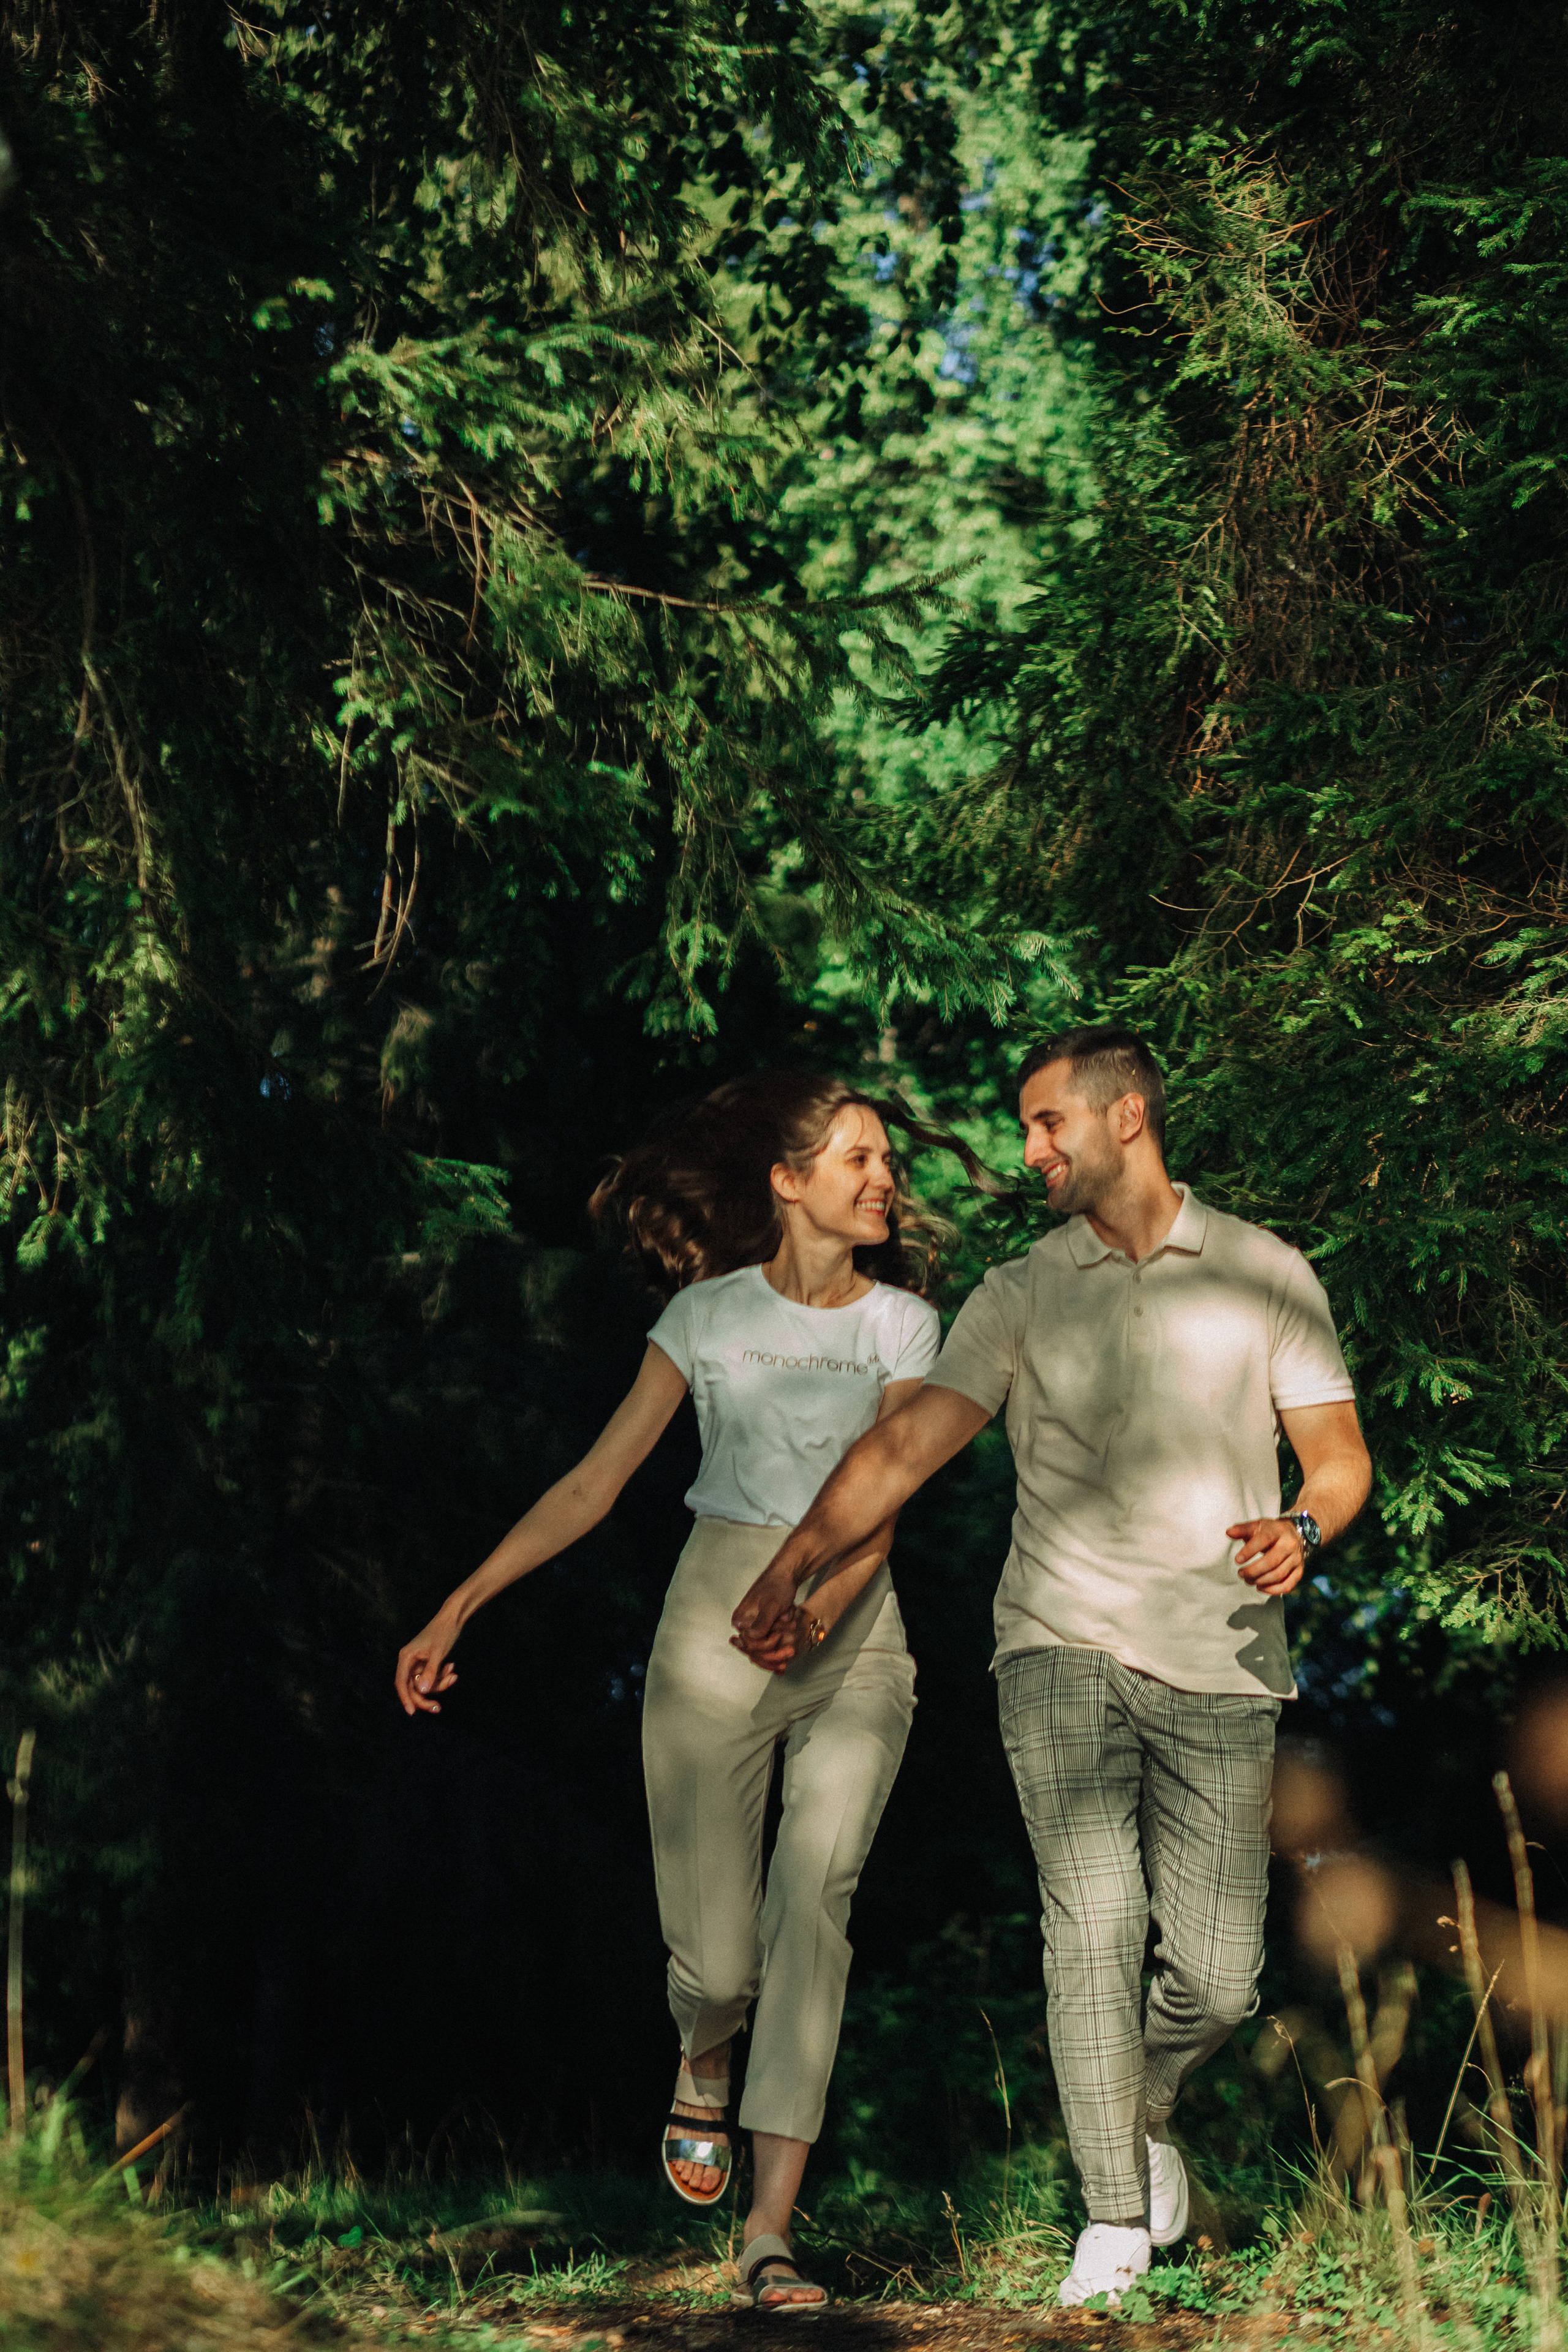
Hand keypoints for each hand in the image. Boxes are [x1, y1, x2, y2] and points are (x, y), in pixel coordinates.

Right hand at [396, 1614, 460, 1714]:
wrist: (453, 1618)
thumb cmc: (444, 1632)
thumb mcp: (438, 1653)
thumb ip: (430, 1672)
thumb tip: (422, 1691)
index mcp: (406, 1657)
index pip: (401, 1683)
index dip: (405, 1698)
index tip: (411, 1712)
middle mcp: (409, 1661)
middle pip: (413, 1687)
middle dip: (426, 1697)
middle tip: (438, 1708)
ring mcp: (418, 1662)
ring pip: (424, 1684)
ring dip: (439, 1683)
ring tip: (453, 1674)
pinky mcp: (427, 1663)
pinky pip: (432, 1677)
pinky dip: (442, 1676)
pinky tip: (452, 1667)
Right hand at [730, 1560, 803, 1674]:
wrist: (786, 1574)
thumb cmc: (778, 1586)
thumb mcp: (771, 1606)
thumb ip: (761, 1624)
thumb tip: (749, 1639)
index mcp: (740, 1619)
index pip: (749, 1644)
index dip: (766, 1648)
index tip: (782, 1643)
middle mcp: (743, 1624)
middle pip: (756, 1649)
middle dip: (773, 1651)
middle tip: (791, 1653)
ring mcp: (752, 1625)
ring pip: (764, 1647)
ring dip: (778, 1646)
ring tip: (792, 1651)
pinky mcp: (763, 1624)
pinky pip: (769, 1641)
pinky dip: (780, 1644)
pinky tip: (790, 1652)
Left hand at [1229, 1516, 1306, 1597]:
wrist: (1294, 1534)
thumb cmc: (1271, 1531)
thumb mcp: (1257, 1526)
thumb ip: (1242, 1529)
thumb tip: (1228, 1532)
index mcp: (1277, 1531)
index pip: (1264, 1540)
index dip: (1249, 1551)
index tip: (1237, 1560)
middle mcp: (1289, 1545)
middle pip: (1271, 1562)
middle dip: (1253, 1571)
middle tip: (1241, 1574)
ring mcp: (1296, 1559)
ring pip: (1278, 1575)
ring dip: (1260, 1581)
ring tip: (1248, 1580)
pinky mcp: (1299, 1570)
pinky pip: (1287, 1585)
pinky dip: (1272, 1590)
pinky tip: (1260, 1587)